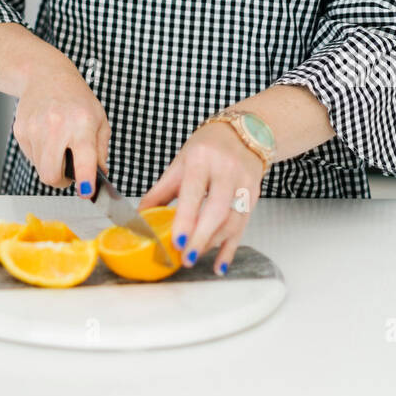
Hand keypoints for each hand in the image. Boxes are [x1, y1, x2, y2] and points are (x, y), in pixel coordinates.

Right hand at [13, 65, 109, 192]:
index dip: (85, 180)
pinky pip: (30, 157)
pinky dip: (40, 154)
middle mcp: (57, 125)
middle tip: (68, 174)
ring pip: (40, 169)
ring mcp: (35, 128)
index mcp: (82, 123)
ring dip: (50, 165)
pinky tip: (46, 136)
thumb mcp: (99, 120)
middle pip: (51, 174)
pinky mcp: (20, 130)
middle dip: (61, 181)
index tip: (86, 192)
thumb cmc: (76, 99)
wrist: (46, 75)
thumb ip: (100, 151)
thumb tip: (99, 177)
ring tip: (58, 145)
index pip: (84, 159)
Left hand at [138, 122, 264, 274]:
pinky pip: (243, 226)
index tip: (176, 241)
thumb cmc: (208, 147)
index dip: (185, 219)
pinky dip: (231, 247)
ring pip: (232, 220)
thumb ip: (162, 190)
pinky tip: (220, 264)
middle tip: (186, 257)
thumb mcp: (181, 161)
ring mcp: (243, 182)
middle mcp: (226, 169)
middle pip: (216, 210)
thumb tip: (141, 216)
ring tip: (195, 257)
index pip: (193, 192)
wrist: (243, 132)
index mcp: (202, 159)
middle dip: (201, 238)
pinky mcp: (254, 194)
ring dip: (213, 244)